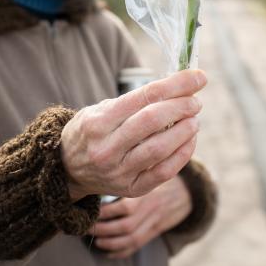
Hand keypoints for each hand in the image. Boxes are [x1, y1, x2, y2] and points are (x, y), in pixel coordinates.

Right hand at [61, 69, 205, 200]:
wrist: (68, 170)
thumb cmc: (91, 132)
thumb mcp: (101, 109)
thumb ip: (135, 100)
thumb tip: (179, 86)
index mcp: (98, 122)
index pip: (145, 96)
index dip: (176, 84)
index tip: (198, 77)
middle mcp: (106, 148)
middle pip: (154, 120)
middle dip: (182, 106)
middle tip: (195, 101)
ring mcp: (118, 171)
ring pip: (161, 148)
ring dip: (185, 129)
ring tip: (194, 119)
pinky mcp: (132, 189)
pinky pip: (165, 171)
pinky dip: (183, 153)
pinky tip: (189, 139)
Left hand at [88, 175, 192, 258]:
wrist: (187, 191)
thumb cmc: (162, 177)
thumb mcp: (150, 172)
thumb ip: (131, 177)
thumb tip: (104, 177)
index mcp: (146, 194)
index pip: (123, 208)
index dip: (105, 212)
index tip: (91, 211)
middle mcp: (150, 210)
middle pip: (124, 227)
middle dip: (103, 230)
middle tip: (88, 228)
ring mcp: (154, 223)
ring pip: (130, 239)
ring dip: (110, 243)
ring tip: (97, 240)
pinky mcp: (155, 231)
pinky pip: (138, 245)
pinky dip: (122, 251)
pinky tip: (109, 251)